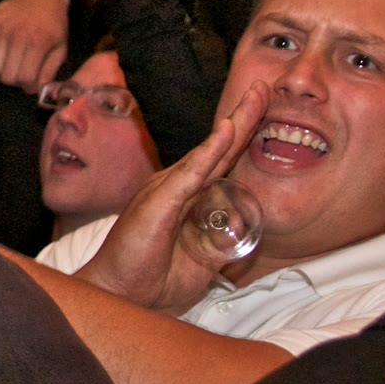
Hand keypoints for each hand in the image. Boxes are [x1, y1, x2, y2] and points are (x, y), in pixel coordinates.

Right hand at [0, 0, 67, 90]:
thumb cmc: (54, 25)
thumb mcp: (60, 48)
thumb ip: (49, 71)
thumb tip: (35, 90)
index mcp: (38, 43)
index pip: (24, 78)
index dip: (28, 85)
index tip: (32, 81)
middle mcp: (18, 36)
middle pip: (6, 76)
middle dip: (16, 79)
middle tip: (22, 71)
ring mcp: (2, 29)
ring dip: (4, 68)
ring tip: (14, 58)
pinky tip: (4, 48)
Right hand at [77, 79, 268, 312]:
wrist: (120, 295)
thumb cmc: (153, 280)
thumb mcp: (202, 262)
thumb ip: (221, 244)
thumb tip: (243, 234)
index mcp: (187, 197)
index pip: (221, 160)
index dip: (243, 134)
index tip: (263, 107)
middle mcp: (177, 186)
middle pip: (218, 147)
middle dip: (244, 116)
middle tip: (264, 88)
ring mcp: (167, 191)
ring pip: (208, 153)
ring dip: (234, 125)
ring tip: (255, 99)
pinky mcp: (160, 201)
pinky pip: (191, 173)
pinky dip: (210, 151)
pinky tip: (227, 133)